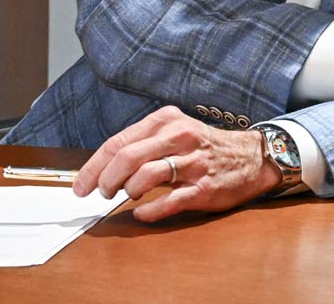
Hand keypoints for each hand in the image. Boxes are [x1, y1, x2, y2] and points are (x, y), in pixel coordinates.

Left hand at [71, 106, 280, 221]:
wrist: (252, 158)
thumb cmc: (206, 147)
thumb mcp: (176, 131)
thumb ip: (144, 144)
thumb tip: (104, 168)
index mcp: (167, 121)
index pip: (117, 143)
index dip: (93, 167)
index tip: (81, 185)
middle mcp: (179, 137)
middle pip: (126, 158)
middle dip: (105, 181)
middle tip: (103, 193)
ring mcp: (192, 163)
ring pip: (143, 178)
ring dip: (127, 192)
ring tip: (128, 196)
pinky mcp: (202, 187)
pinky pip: (166, 202)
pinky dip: (147, 211)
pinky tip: (143, 212)